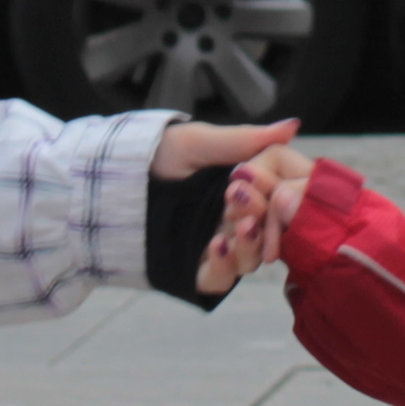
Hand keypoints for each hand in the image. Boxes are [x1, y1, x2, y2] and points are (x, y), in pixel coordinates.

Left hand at [168, 120, 315, 293]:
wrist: (111, 184)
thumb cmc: (155, 156)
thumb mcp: (198, 143)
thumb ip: (246, 140)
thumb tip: (293, 125)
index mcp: (245, 189)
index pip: (280, 201)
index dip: (281, 197)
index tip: (269, 186)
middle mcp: (237, 220)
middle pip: (271, 233)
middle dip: (263, 221)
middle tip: (247, 210)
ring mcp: (218, 247)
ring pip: (251, 260)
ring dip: (249, 246)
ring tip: (238, 228)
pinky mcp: (197, 270)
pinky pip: (220, 280)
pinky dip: (223, 266)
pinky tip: (215, 246)